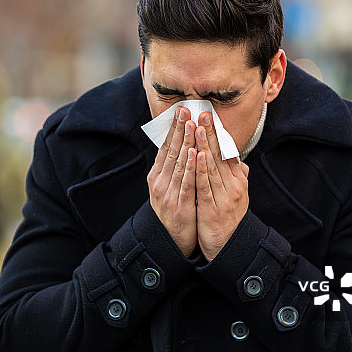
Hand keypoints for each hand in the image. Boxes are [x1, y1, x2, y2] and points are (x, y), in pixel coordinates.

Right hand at [147, 106, 197, 256]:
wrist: (168, 241)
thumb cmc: (173, 212)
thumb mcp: (168, 188)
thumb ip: (174, 170)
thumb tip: (182, 148)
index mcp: (157, 176)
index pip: (165, 148)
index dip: (173, 129)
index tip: (180, 111)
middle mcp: (160, 182)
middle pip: (170, 151)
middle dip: (178, 129)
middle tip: (185, 110)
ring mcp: (168, 193)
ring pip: (178, 164)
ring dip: (185, 143)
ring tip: (191, 125)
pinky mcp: (179, 204)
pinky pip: (186, 183)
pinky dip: (189, 168)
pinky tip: (194, 154)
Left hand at [195, 112, 249, 261]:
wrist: (229, 246)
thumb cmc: (229, 218)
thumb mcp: (236, 194)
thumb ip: (237, 176)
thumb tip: (240, 161)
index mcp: (238, 179)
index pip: (227, 151)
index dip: (217, 133)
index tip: (209, 115)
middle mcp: (233, 185)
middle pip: (220, 154)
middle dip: (209, 132)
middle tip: (202, 112)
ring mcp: (224, 196)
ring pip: (212, 166)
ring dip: (204, 145)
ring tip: (196, 127)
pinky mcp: (213, 208)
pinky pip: (206, 185)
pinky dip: (201, 170)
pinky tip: (196, 155)